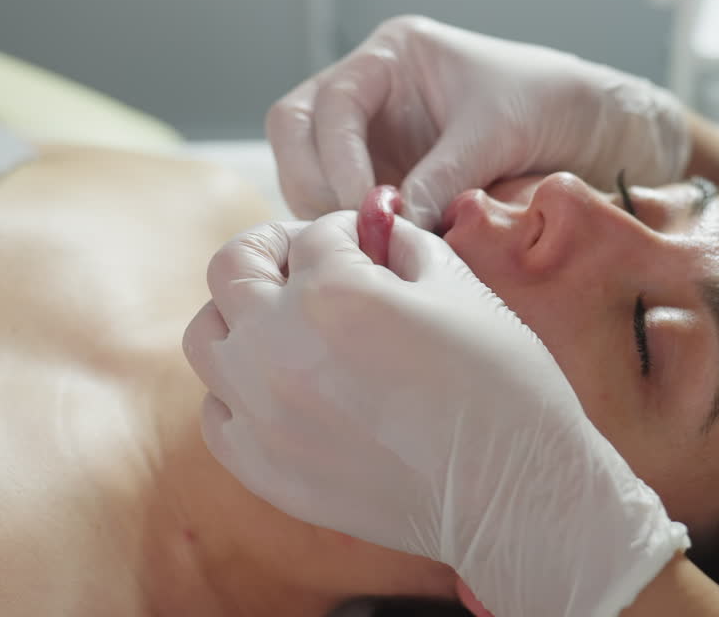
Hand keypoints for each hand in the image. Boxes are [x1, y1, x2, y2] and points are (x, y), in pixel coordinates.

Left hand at [183, 212, 687, 616]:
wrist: (513, 494)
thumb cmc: (502, 382)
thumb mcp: (459, 285)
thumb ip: (399, 239)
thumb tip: (366, 224)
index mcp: (332, 293)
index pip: (312, 234)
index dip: (347, 231)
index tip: (369, 246)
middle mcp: (279, 349)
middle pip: (231, 268)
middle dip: (273, 253)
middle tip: (306, 264)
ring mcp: (263, 415)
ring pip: (205, 336)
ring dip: (240, 316)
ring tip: (284, 324)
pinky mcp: (264, 470)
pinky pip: (217, 411)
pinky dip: (239, 388)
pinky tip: (287, 388)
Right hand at [266, 15, 689, 229]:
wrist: (589, 130)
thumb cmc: (549, 104)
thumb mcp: (498, 131)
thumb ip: (444, 174)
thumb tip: (395, 222)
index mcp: (391, 56)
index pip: (328, 103)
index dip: (337, 158)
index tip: (366, 206)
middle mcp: (369, 92)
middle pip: (296, 133)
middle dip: (315, 184)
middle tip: (356, 230)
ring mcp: (371, 137)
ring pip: (309, 173)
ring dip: (330, 213)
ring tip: (377, 245)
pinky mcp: (383, 178)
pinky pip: (343, 204)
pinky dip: (355, 228)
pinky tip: (386, 250)